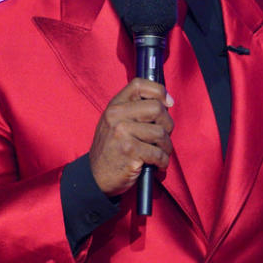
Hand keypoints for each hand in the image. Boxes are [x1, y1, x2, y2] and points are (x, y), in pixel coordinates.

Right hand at [89, 78, 174, 195]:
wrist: (95, 177)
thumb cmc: (112, 149)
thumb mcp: (116, 123)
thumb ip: (135, 110)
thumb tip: (167, 102)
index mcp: (115, 106)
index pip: (139, 84)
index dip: (159, 91)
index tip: (167, 103)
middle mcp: (116, 116)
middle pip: (157, 108)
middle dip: (167, 124)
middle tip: (162, 137)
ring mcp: (122, 133)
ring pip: (161, 132)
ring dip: (166, 146)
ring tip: (160, 153)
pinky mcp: (129, 151)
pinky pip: (158, 153)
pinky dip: (163, 161)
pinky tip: (158, 164)